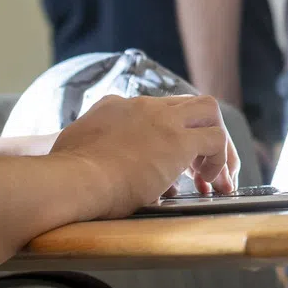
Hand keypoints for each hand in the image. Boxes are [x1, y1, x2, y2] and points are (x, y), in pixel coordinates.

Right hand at [52, 94, 239, 215]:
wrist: (73, 180)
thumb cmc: (68, 177)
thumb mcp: (76, 149)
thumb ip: (97, 149)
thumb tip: (113, 166)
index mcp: (116, 107)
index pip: (153, 111)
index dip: (165, 136)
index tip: (165, 163)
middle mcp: (143, 106)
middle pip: (186, 105)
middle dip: (198, 131)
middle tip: (198, 167)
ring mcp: (163, 119)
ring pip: (209, 111)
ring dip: (215, 143)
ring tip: (212, 176)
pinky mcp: (179, 140)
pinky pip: (216, 139)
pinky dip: (219, 160)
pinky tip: (208, 183)